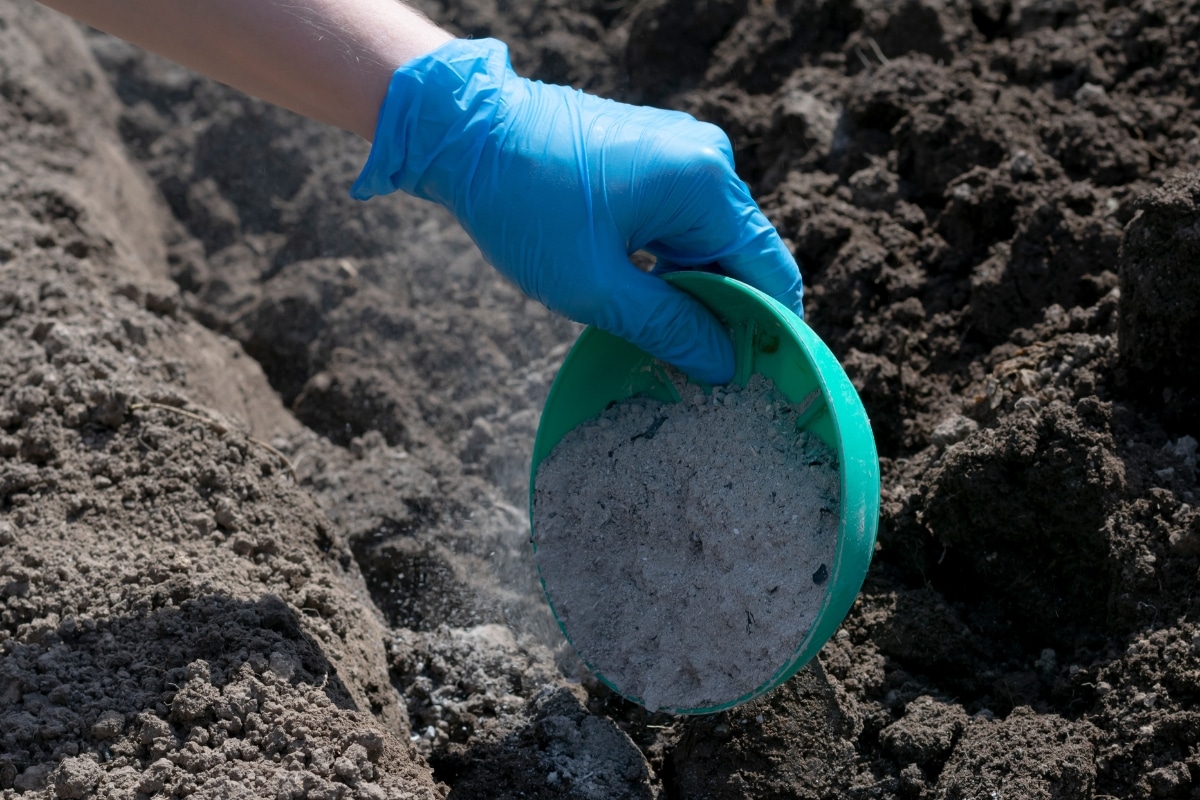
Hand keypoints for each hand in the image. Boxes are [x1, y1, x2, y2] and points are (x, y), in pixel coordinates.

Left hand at [352, 38, 802, 384]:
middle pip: (743, 254)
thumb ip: (670, 328)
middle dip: (726, 311)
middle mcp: (709, 157)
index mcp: (705, 184)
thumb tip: (724, 364)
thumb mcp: (596, 286)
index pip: (768, 270)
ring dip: (694, 288)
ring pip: (711, 239)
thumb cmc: (524, 207)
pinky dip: (673, 259)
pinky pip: (685, 218)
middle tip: (702, 370)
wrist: (464, 132)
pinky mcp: (658, 151)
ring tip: (668, 338)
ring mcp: (684, 148)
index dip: (768, 328)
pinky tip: (645, 294)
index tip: (754, 378)